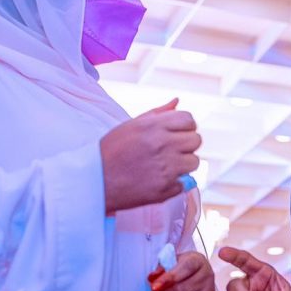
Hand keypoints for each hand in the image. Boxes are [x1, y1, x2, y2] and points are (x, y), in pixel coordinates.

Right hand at [101, 98, 200, 212]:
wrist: (94, 182)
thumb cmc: (111, 151)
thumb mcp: (131, 126)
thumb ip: (157, 113)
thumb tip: (177, 101)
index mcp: (153, 127)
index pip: (189, 120)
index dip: (185, 126)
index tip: (177, 133)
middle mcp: (163, 145)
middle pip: (196, 140)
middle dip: (186, 144)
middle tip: (171, 150)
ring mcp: (166, 168)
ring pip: (194, 162)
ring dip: (183, 164)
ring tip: (165, 166)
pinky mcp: (165, 189)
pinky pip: (185, 183)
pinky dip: (175, 183)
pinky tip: (158, 180)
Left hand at [149, 251, 215, 290]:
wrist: (199, 278)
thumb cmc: (182, 270)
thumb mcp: (171, 263)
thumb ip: (161, 269)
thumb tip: (152, 278)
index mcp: (197, 261)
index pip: (185, 268)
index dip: (168, 278)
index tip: (154, 287)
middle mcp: (207, 276)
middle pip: (181, 290)